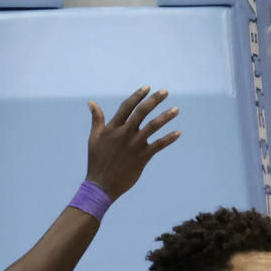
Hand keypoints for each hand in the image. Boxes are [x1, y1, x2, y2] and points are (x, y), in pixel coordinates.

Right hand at [85, 86, 180, 201]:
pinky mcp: (142, 157)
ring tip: (176, 109)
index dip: (137, 96)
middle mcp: (125, 134)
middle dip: (154, 100)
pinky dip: (168, 139)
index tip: (147, 87)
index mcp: (113, 127)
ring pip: (152, 127)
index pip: (127, 107)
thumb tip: (92, 102)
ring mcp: (134, 145)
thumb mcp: (94, 137)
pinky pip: (158, 146)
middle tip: (165, 91)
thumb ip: (97, 119)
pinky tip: (178, 132)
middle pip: (141, 112)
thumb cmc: (97, 160)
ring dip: (165, 117)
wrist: (101, 184)